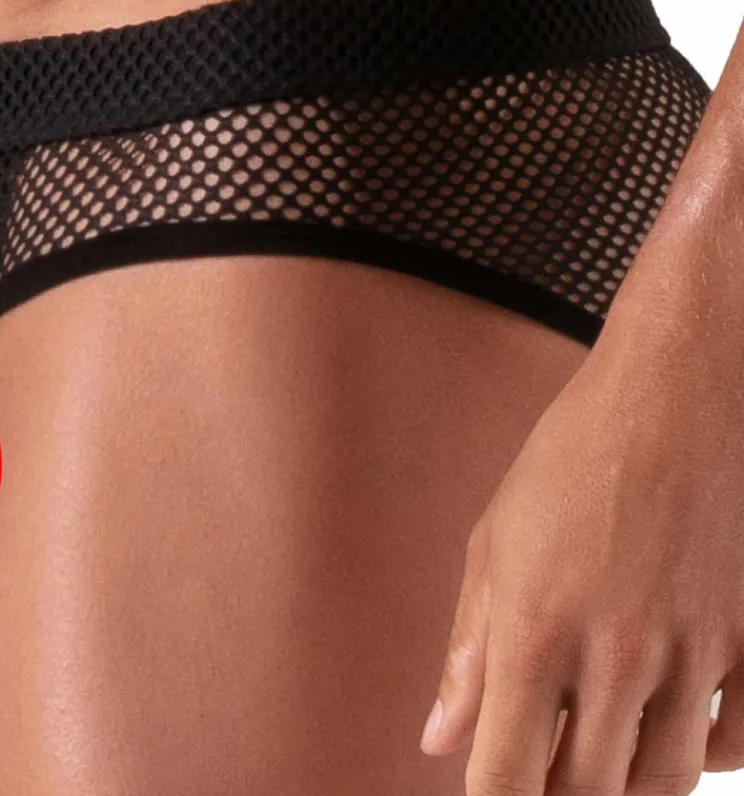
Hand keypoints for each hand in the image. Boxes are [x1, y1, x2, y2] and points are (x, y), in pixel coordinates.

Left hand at [420, 319, 743, 794]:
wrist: (671, 396)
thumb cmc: (568, 460)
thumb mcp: (494, 545)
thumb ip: (467, 652)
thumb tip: (439, 739)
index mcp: (535, 631)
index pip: (507, 779)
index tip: (489, 792)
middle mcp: (616, 656)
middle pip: (587, 795)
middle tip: (542, 765)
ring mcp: (693, 652)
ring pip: (663, 782)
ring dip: (622, 783)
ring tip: (595, 750)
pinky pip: (735, 741)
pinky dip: (698, 749)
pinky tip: (667, 719)